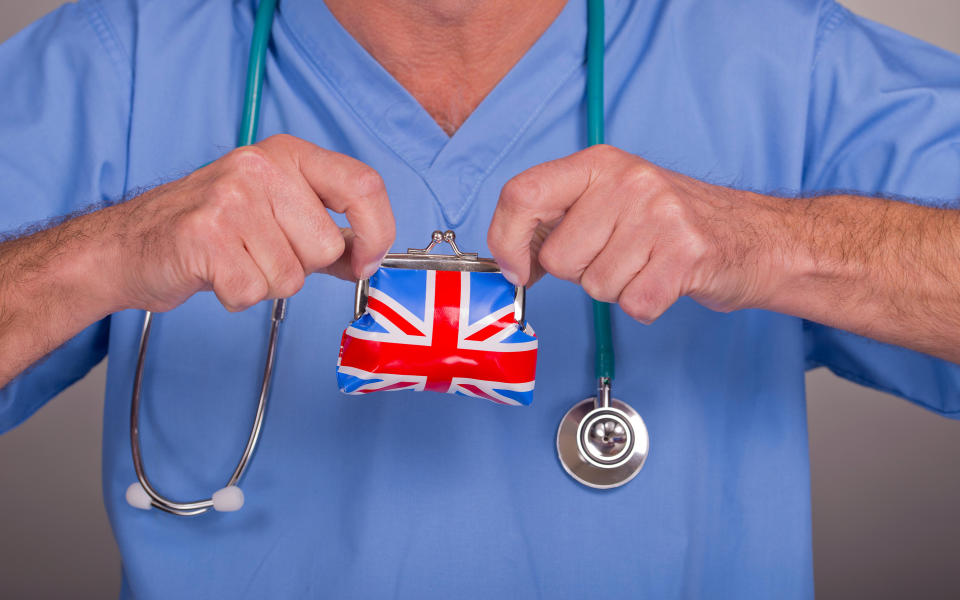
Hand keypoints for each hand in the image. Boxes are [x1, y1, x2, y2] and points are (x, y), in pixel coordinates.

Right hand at [111, 134, 394, 311]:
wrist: (130, 244)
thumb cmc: (211, 229)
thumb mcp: (275, 211)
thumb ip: (325, 231)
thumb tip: (370, 258)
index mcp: (288, 155)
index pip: (363, 184)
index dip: (377, 231)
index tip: (366, 260)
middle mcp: (261, 167)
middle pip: (325, 246)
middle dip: (300, 266)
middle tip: (259, 251)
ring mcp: (231, 198)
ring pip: (291, 276)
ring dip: (266, 283)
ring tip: (234, 260)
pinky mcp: (205, 236)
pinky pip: (254, 291)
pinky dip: (237, 296)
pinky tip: (215, 273)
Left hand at [487, 145, 789, 322]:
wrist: (756, 237)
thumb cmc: (672, 223)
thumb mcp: (611, 198)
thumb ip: (560, 216)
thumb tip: (511, 257)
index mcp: (600, 163)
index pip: (522, 194)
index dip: (507, 240)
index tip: (518, 269)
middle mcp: (627, 181)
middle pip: (559, 257)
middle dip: (582, 271)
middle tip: (621, 255)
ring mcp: (659, 216)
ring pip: (595, 286)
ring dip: (618, 288)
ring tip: (648, 263)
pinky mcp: (686, 255)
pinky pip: (633, 304)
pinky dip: (647, 305)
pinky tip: (666, 280)